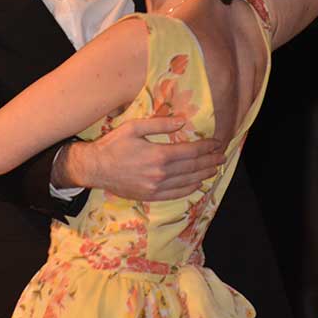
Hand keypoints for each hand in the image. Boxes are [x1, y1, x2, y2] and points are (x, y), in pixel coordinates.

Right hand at [56, 116, 226, 200]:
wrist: (95, 168)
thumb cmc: (113, 145)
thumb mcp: (134, 127)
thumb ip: (159, 124)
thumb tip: (182, 121)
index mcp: (158, 155)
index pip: (190, 152)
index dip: (206, 148)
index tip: (217, 143)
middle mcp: (160, 173)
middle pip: (192, 167)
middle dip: (210, 161)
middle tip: (222, 157)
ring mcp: (156, 187)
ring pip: (187, 182)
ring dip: (203, 175)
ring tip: (215, 169)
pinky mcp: (150, 196)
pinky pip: (176, 194)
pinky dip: (189, 189)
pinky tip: (197, 184)